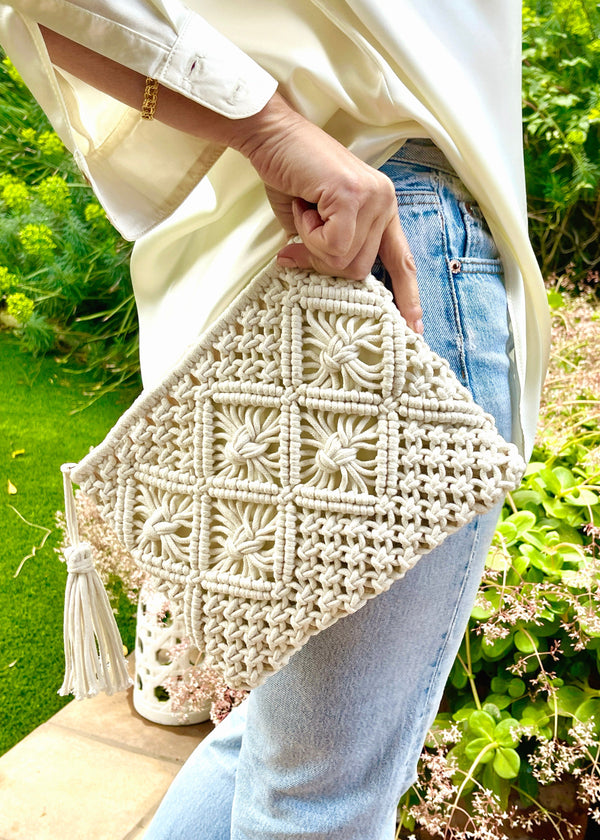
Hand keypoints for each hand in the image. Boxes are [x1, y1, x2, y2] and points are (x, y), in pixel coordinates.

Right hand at [231, 94, 422, 333]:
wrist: (271, 135)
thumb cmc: (288, 175)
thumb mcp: (310, 224)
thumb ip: (322, 251)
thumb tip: (314, 277)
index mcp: (381, 209)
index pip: (400, 259)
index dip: (407, 294)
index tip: (412, 327)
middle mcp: (385, 202)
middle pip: (360, 270)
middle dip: (323, 262)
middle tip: (303, 234)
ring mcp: (373, 197)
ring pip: (345, 260)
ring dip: (314, 245)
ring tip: (305, 210)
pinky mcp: (354, 195)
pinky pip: (333, 244)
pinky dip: (309, 233)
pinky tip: (304, 205)